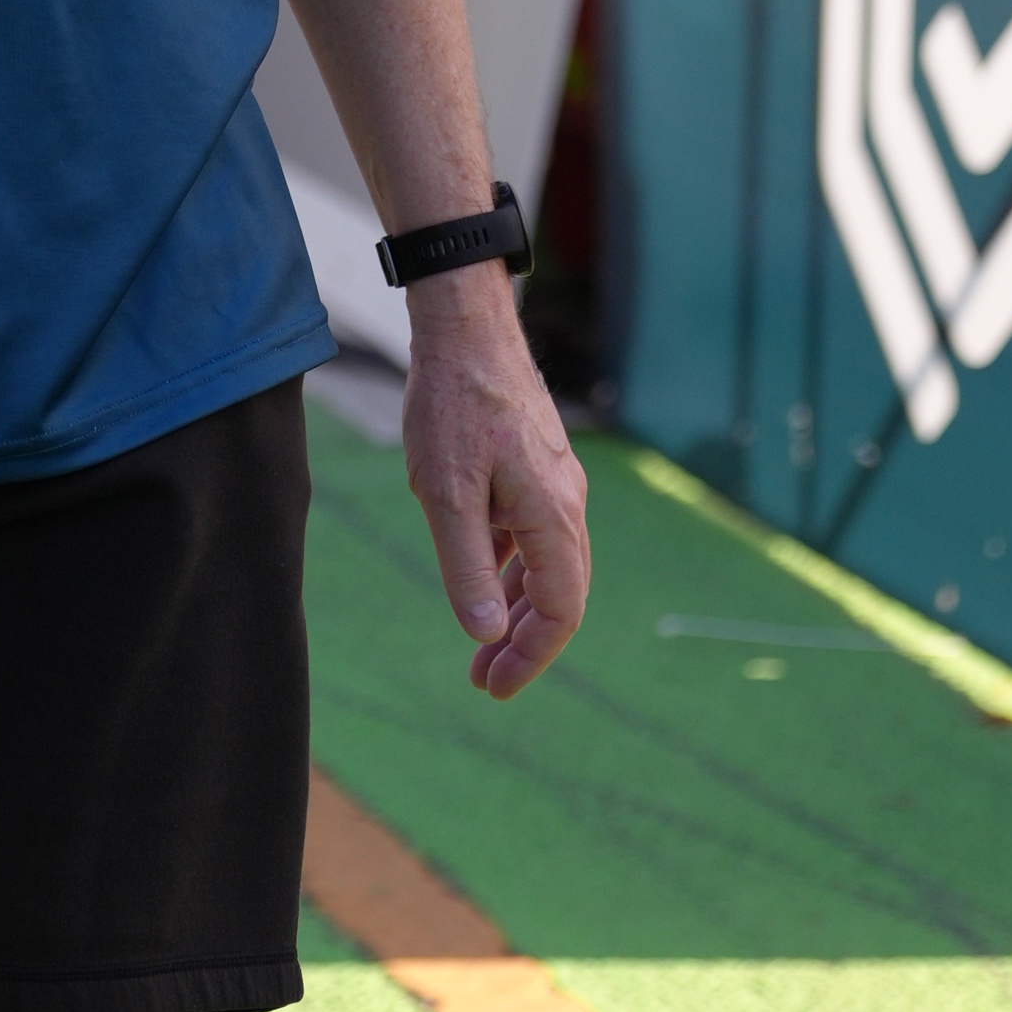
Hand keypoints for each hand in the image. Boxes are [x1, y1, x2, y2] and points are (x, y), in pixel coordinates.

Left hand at [401, 263, 589, 697]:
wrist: (464, 326)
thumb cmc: (452, 404)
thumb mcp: (446, 495)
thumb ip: (467, 569)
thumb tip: (487, 635)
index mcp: (552, 515)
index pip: (560, 610)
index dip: (532, 657)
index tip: (495, 686)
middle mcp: (566, 502)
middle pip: (561, 594)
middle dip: (525, 643)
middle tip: (483, 679)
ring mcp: (553, 482)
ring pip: (547, 565)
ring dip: (516, 609)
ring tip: (481, 645)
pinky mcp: (536, 466)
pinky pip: (532, 534)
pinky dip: (510, 568)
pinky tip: (479, 578)